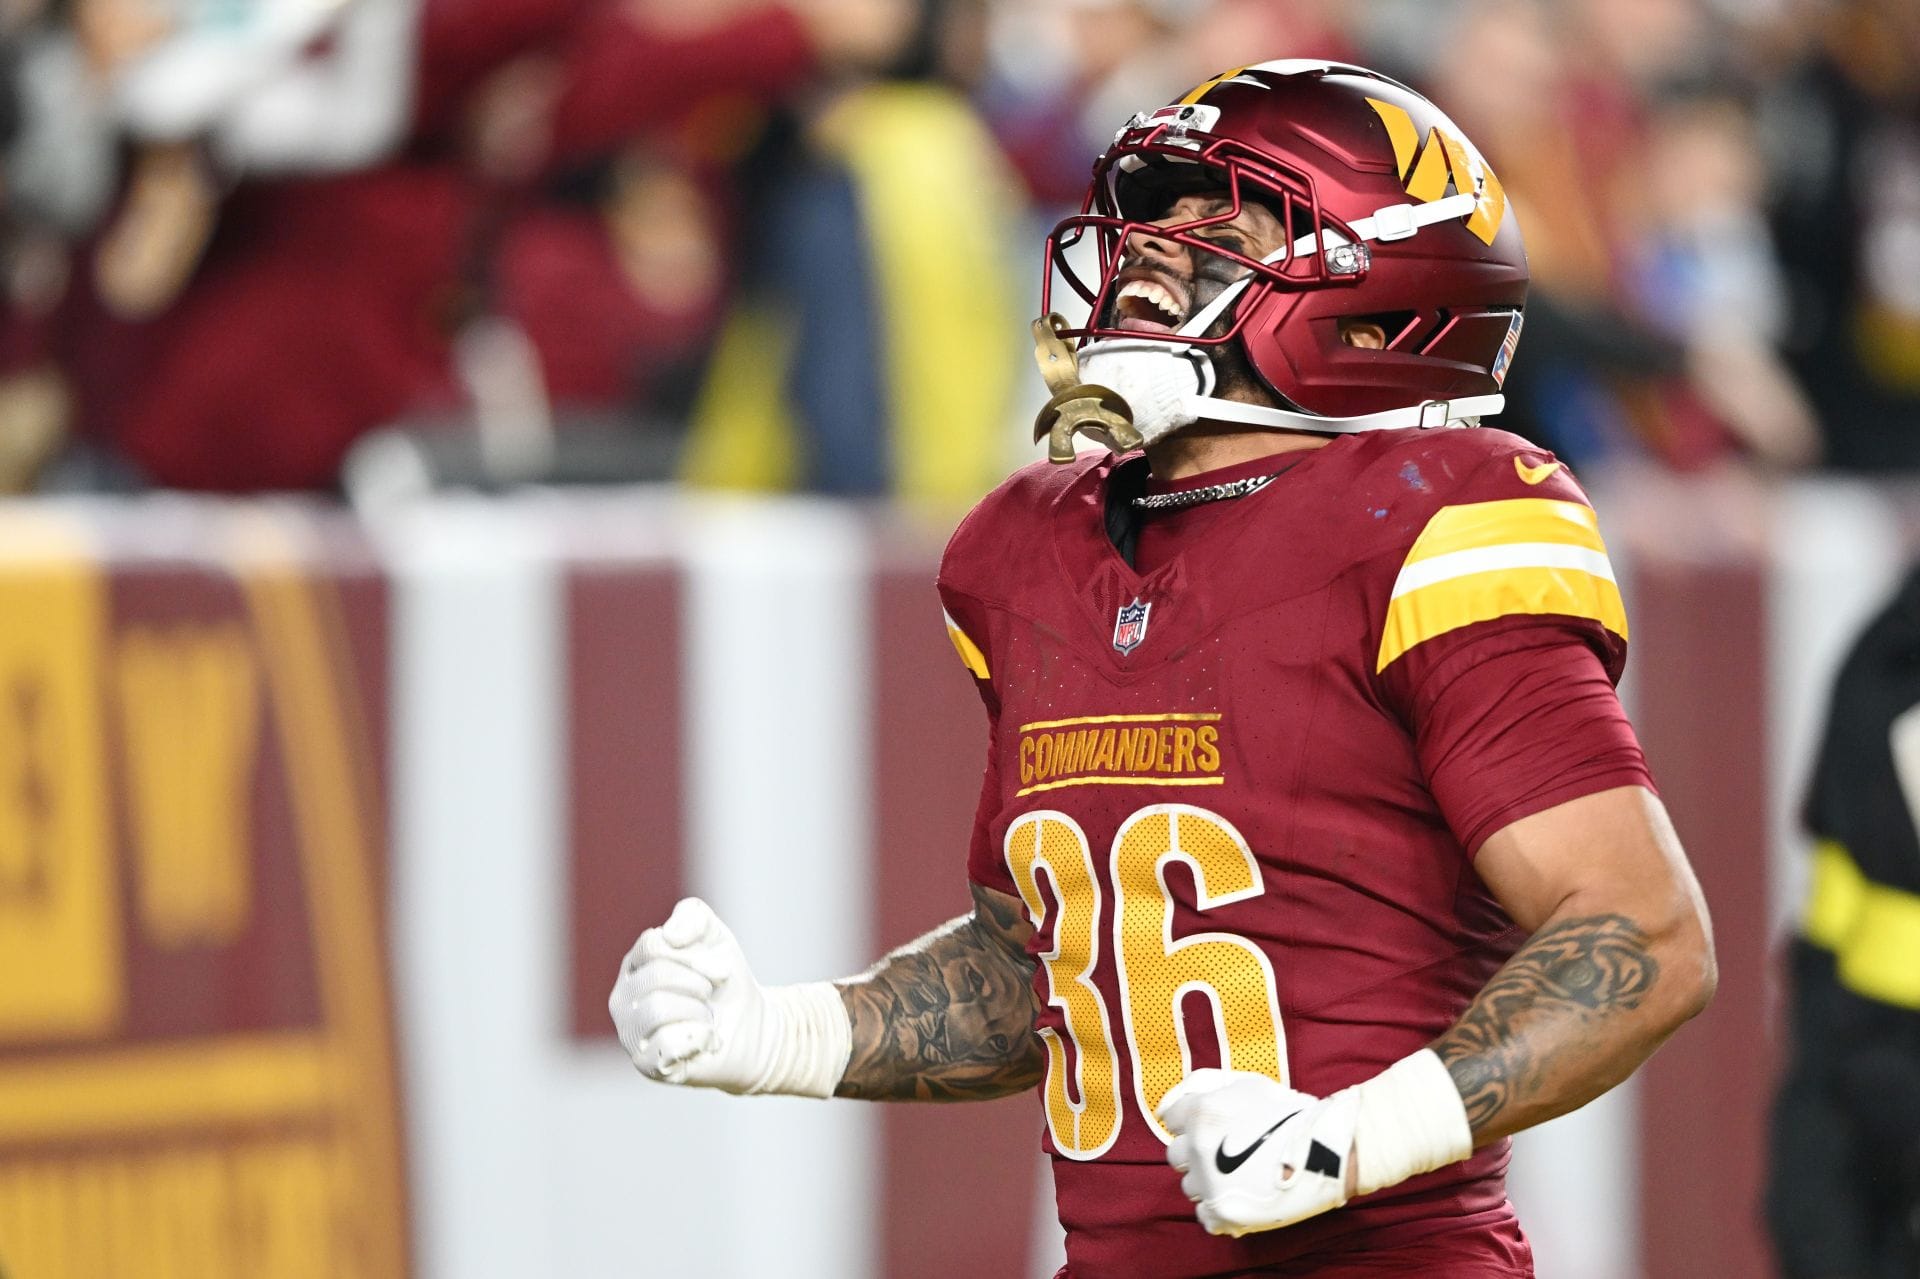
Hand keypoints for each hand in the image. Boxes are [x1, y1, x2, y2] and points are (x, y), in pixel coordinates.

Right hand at [608, 897, 849, 1096]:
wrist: (753, 1028)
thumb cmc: (724, 982)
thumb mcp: (714, 937)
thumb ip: (691, 916)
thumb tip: (670, 934)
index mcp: (634, 965)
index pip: (654, 946)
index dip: (695, 957)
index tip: (721, 970)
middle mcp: (623, 999)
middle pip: (656, 976)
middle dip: (699, 984)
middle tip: (712, 997)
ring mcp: (630, 1035)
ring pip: (658, 1009)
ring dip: (699, 1012)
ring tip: (705, 1018)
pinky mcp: (647, 1065)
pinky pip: (668, 1045)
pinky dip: (699, 1039)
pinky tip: (703, 1041)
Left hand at [1158, 1069, 1358, 1236]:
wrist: (1328, 1150)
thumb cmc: (1288, 1112)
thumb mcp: (1245, 1082)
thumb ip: (1200, 1084)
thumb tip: (1164, 1108)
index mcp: (1202, 1113)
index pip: (1172, 1120)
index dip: (1195, 1120)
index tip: (1217, 1126)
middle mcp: (1198, 1149)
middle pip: (1175, 1155)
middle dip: (1196, 1152)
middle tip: (1228, 1151)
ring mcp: (1210, 1185)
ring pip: (1189, 1185)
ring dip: (1207, 1180)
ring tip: (1240, 1174)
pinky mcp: (1224, 1215)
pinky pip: (1204, 1215)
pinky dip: (1219, 1208)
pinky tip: (1242, 1195)